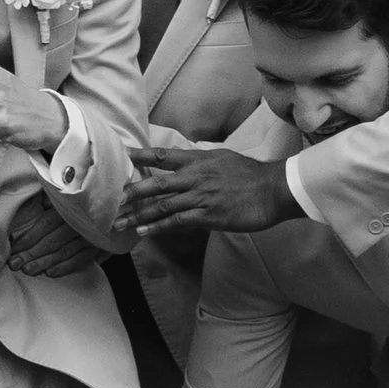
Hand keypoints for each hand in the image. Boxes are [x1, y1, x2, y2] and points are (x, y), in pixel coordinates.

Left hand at [1, 194, 100, 278]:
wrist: (114, 204)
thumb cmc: (82, 198)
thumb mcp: (67, 191)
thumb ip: (53, 197)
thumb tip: (42, 204)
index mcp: (69, 208)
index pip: (45, 224)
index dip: (29, 238)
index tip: (14, 248)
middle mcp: (78, 223)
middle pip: (52, 241)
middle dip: (31, 254)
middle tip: (15, 264)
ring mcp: (89, 237)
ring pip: (64, 253)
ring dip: (44, 263)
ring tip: (28, 270)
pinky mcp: (97, 247)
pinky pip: (80, 260)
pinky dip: (65, 267)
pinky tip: (51, 273)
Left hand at [122, 144, 296, 235]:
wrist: (273, 190)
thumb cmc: (250, 175)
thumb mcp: (222, 159)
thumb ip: (201, 162)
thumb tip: (185, 164)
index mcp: (198, 160)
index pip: (163, 155)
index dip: (142, 155)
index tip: (123, 155)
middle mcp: (195, 176)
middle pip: (156, 183)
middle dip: (132, 192)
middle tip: (114, 199)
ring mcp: (200, 196)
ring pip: (162, 206)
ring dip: (138, 215)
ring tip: (120, 222)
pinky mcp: (207, 216)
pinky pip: (176, 221)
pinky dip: (157, 227)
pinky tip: (142, 232)